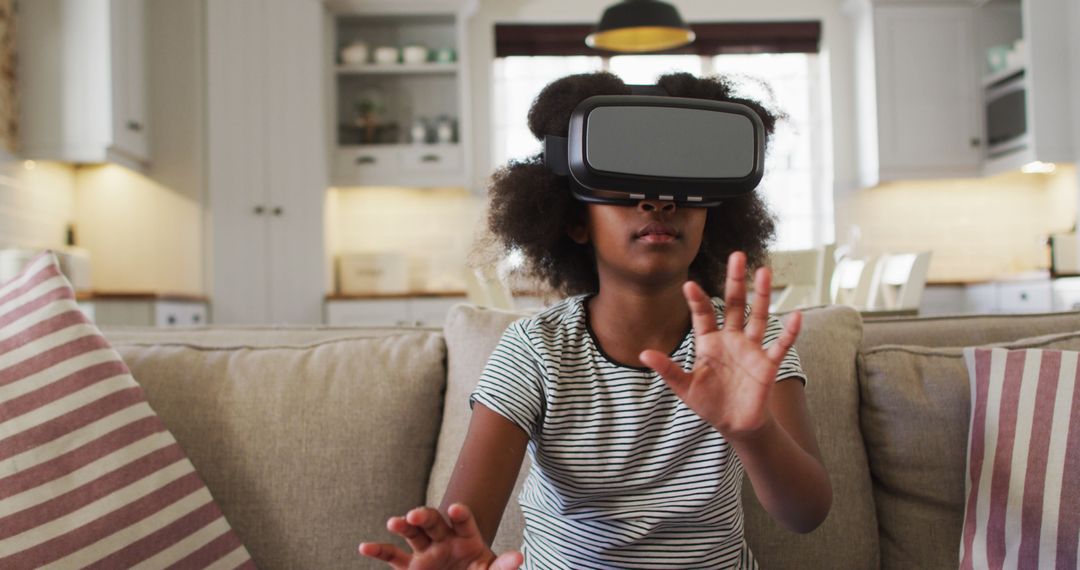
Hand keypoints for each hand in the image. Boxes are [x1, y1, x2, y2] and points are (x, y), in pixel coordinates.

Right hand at [358, 504, 522, 569]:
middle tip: (416, 515)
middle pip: (434, 522)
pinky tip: (365, 546)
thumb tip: (518, 557)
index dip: (459, 514)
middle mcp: (445, 539)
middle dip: (425, 516)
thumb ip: (502, 566)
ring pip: (413, 533)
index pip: (463, 521)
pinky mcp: (411, 567)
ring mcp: (427, 551)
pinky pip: (394, 556)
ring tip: (394, 522)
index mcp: (468, 537)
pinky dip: (380, 550)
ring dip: (404, 525)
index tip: (455, 510)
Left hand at [640, 251, 800, 439]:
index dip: (697, 301)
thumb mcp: (684, 387)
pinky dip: (789, 332)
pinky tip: (796, 316)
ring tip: (764, 271)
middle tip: (737, 256)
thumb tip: (643, 353)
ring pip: (757, 316)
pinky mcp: (767, 364)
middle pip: (734, 305)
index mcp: (709, 342)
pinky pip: (780, 345)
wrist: (735, 424)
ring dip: (762, 295)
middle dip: (735, 281)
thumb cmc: (709, 403)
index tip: (689, 285)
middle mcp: (731, 339)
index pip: (703, 315)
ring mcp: (751, 349)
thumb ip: (667, 370)